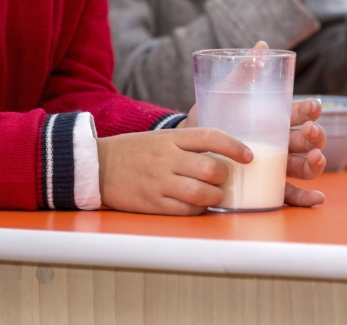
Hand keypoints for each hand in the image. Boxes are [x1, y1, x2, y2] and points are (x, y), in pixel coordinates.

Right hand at [97, 127, 250, 214]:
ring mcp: (159, 181)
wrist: (98, 166)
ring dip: (215, 197)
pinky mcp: (152, 203)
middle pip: (210, 168)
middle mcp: (167, 158)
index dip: (234, 146)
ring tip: (214, 195)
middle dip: (224, 177)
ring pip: (200, 193)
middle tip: (224, 179)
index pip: (210, 136)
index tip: (249, 156)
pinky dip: (197, 210)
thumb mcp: (161, 138)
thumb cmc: (136, 152)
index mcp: (171, 138)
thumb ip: (188, 143)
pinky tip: (197, 206)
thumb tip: (225, 154)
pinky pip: (184, 211)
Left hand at [180, 41, 326, 206]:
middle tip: (308, 131)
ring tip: (315, 159)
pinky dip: (306, 198)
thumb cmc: (212, 114)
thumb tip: (261, 46)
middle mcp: (282, 141)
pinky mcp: (267, 184)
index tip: (312, 106)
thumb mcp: (226, 91)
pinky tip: (316, 199)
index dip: (310, 110)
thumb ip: (244, 71)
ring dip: (317, 163)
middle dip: (316, 135)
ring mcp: (276, 165)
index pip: (300, 113)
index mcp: (277, 117)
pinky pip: (290, 193)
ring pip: (305, 165)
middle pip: (309, 140)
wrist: (189, 144)